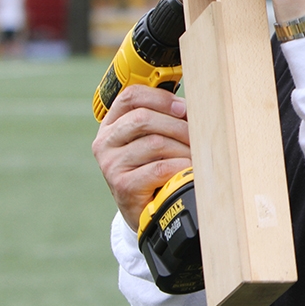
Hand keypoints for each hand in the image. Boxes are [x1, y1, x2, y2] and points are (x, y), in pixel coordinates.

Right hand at [91, 85, 191, 230]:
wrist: (145, 209)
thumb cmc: (153, 167)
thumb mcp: (154, 138)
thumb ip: (167, 118)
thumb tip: (197, 106)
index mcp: (112, 123)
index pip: (131, 97)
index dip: (160, 98)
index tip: (183, 107)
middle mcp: (106, 142)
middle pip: (143, 118)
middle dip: (177, 125)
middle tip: (198, 134)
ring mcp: (111, 164)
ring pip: (155, 143)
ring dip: (183, 148)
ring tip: (195, 155)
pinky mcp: (122, 185)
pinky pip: (160, 168)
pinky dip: (180, 166)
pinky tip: (187, 169)